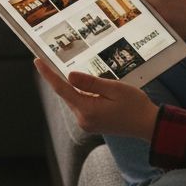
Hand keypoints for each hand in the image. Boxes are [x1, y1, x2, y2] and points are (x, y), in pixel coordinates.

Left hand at [34, 58, 159, 140]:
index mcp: (87, 110)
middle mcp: (83, 119)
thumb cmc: (135, 105)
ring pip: (74, 99)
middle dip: (62, 78)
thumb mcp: (114, 88)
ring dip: (75, 87)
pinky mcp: (91, 124)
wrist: (148, 125)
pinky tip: (91, 88)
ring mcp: (86, 124)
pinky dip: (82, 95)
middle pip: (67, 94)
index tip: (37, 61)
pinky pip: (81, 105)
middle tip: (55, 60)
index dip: (48, 74)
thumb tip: (69, 76)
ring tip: (82, 73)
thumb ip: (90, 82)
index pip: (62, 88)